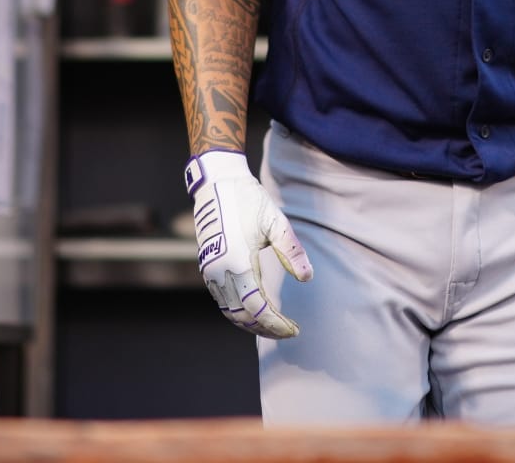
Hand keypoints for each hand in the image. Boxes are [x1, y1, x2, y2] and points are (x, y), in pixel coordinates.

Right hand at [183, 150, 312, 337]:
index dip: (276, 324)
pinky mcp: (206, 267)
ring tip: (274, 325)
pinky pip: (222, 300)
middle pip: (242, 316)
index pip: (257, 309)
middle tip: (289, 331)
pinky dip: (238, 312)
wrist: (217, 183)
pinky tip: (256, 310)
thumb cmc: (249, 200)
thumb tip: (307, 278)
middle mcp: (219, 272)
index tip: (294, 330)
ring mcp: (209, 271)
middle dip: (266, 328)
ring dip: (251, 323)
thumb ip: (291, 252)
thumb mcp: (276, 223)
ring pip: (229, 311)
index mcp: (238, 263)